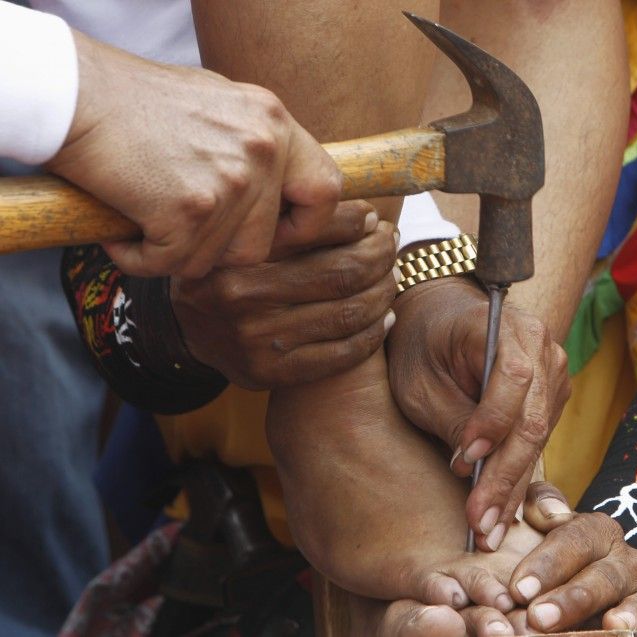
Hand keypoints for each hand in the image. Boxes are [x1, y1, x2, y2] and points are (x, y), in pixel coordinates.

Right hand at [46, 31, 341, 277]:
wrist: (76, 96)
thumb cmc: (139, 102)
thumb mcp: (221, 106)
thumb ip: (259, 146)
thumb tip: (285, 193)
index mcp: (275, 123)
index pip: (326, 191)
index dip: (306, 225)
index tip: (276, 234)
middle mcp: (263, 150)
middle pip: (263, 244)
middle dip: (222, 249)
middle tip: (185, 230)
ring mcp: (231, 181)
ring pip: (221, 260)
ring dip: (181, 253)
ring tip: (149, 221)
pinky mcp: (191, 209)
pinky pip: (174, 264)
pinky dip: (143, 258)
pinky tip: (124, 232)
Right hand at [172, 202, 396, 388]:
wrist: (184, 331)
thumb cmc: (226, 268)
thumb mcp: (242, 231)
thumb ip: (287, 215)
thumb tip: (364, 211)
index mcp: (237, 251)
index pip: (318, 229)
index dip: (359, 221)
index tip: (373, 219)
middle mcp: (241, 295)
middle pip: (343, 272)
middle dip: (380, 255)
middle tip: (390, 245)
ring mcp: (256, 339)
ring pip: (350, 312)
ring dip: (384, 292)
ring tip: (391, 276)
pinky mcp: (271, 373)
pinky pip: (344, 353)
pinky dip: (375, 333)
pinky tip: (384, 316)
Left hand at [387, 277, 569, 552]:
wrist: (441, 316)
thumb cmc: (422, 345)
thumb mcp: (419, 381)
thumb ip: (450, 417)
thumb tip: (472, 466)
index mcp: (502, 326)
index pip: (513, 377)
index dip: (492, 421)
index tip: (463, 460)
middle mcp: (540, 345)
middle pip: (532, 418)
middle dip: (504, 475)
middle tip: (480, 522)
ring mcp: (553, 370)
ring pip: (539, 437)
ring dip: (512, 485)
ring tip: (487, 528)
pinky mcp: (552, 395)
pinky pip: (540, 440)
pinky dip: (518, 475)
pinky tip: (500, 509)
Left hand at [508, 482, 636, 634]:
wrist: (603, 585)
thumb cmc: (564, 558)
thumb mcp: (550, 526)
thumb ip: (541, 505)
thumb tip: (550, 513)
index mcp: (600, 531)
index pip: (574, 540)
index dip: (546, 564)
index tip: (519, 589)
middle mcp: (629, 561)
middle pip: (602, 578)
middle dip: (571, 599)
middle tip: (538, 617)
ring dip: (622, 618)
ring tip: (608, 626)